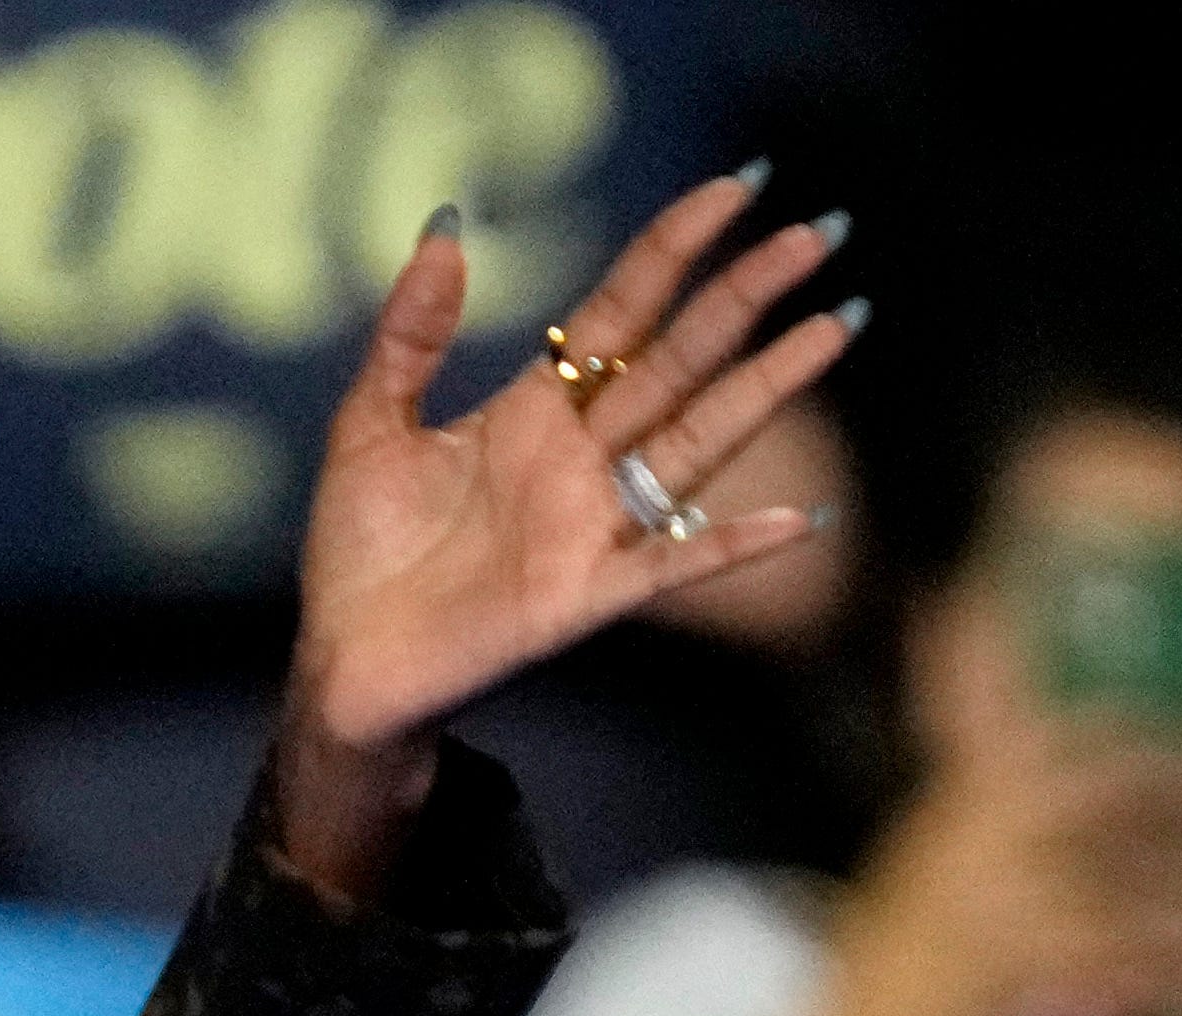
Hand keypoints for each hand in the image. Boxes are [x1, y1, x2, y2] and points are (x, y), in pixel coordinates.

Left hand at [273, 172, 858, 847]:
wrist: (344, 662)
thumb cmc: (360, 549)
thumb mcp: (370, 423)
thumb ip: (410, 333)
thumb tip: (444, 227)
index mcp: (537, 408)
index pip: (625, 309)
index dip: (676, 248)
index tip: (736, 188)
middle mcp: (582, 457)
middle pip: (682, 359)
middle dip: (747, 295)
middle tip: (820, 231)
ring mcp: (594, 524)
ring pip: (699, 438)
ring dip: (768, 387)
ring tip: (837, 326)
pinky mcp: (587, 595)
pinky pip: (674, 564)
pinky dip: (734, 544)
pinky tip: (802, 522)